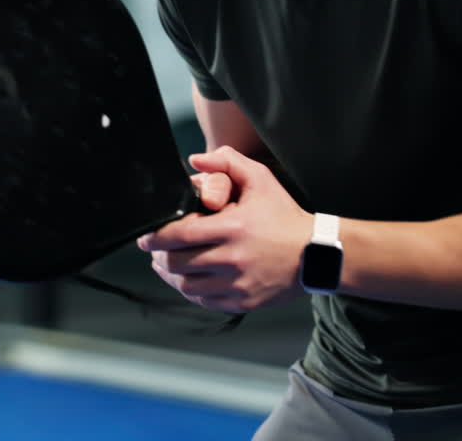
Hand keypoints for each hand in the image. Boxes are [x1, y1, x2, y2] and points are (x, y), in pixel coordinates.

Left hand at [137, 146, 313, 312]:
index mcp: (233, 227)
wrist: (316, 253)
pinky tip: (187, 280)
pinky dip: (190, 291)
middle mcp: (233, 258)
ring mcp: (238, 284)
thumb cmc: (284, 215)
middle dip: (159, 256)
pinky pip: (205, 301)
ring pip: (187, 285)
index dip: (155, 237)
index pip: (180, 236)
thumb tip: (195, 161)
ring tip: (165, 265)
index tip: (145, 237)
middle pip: (178, 263)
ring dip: (170, 276)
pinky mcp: (243, 301)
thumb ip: (228, 162)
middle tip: (153, 250)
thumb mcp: (260, 179)